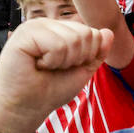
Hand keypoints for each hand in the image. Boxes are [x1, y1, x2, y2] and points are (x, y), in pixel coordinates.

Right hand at [0, 19, 115, 132]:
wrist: (26, 109)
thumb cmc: (50, 90)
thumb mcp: (81, 70)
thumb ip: (97, 52)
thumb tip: (108, 32)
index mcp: (59, 29)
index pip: (91, 33)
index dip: (86, 57)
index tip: (65, 67)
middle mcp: (47, 24)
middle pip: (85, 34)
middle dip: (76, 59)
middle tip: (55, 68)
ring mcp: (35, 26)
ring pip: (73, 39)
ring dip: (63, 62)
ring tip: (45, 67)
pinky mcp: (24, 34)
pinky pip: (57, 45)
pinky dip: (52, 61)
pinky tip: (36, 65)